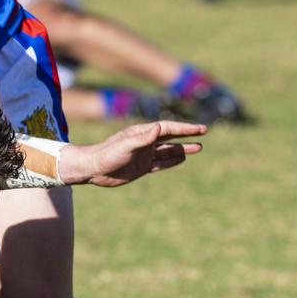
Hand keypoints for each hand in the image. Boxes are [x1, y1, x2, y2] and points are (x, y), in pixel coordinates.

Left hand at [59, 121, 205, 186]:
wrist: (93, 169)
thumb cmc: (107, 154)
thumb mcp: (126, 145)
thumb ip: (143, 138)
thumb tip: (159, 128)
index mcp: (142, 133)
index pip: (168, 128)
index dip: (184, 128)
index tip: (200, 129)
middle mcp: (145, 142)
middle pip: (170, 137)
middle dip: (187, 135)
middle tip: (203, 133)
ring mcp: (144, 155)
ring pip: (168, 151)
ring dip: (182, 149)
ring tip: (199, 148)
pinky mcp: (141, 167)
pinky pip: (161, 163)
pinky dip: (172, 161)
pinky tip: (182, 158)